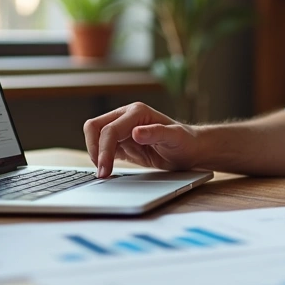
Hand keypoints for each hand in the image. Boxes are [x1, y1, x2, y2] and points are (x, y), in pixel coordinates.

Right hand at [83, 102, 199, 176]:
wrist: (190, 149)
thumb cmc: (186, 141)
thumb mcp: (175, 137)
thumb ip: (157, 132)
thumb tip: (136, 132)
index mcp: (137, 112)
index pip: (110, 129)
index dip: (104, 149)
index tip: (105, 169)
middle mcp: (127, 117)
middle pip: (95, 128)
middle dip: (94, 149)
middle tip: (102, 171)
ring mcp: (123, 129)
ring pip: (95, 136)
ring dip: (95, 153)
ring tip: (104, 172)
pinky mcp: (122, 143)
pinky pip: (103, 147)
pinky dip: (100, 157)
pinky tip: (107, 170)